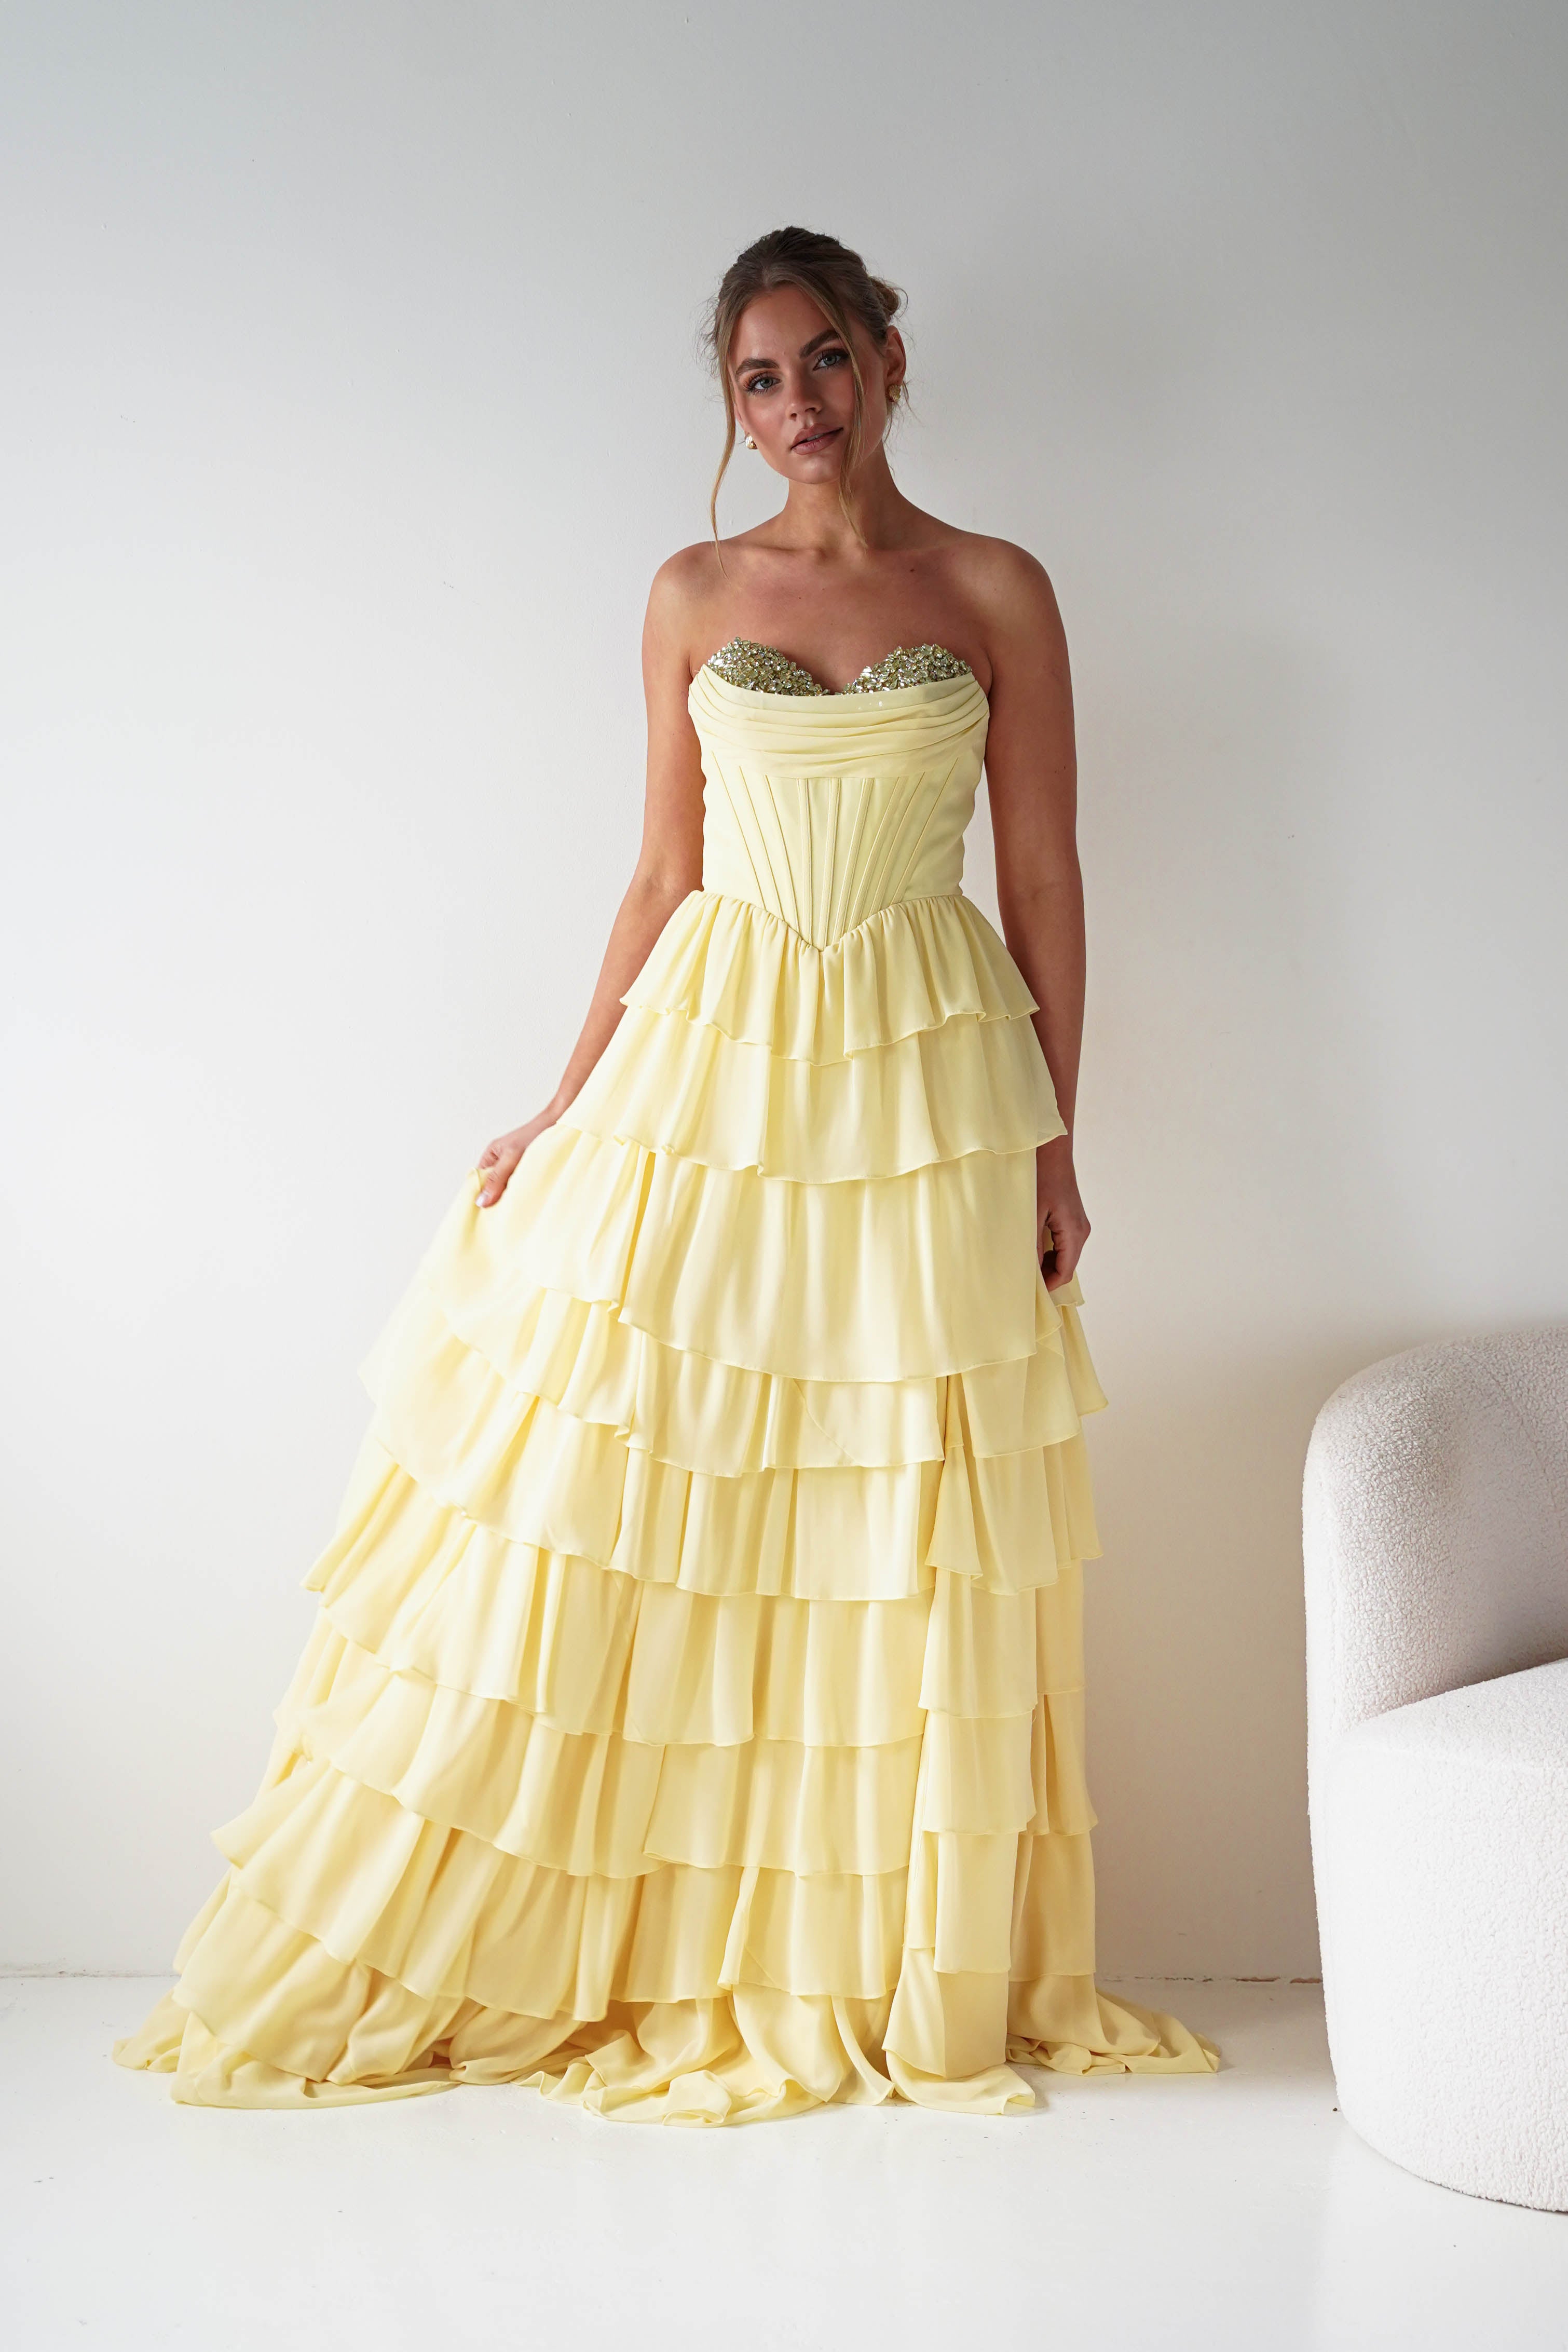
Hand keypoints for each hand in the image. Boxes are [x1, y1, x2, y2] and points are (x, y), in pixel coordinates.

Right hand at [475, 1106, 559, 1207]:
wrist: (563, 1124)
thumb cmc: (536, 1133)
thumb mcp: (512, 1157)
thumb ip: (497, 1178)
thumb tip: (481, 1201)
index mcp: (491, 1156)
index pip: (477, 1181)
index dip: (480, 1196)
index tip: (484, 1213)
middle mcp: (501, 1163)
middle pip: (492, 1188)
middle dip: (496, 1199)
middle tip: (502, 1213)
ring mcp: (515, 1169)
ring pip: (507, 1190)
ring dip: (511, 1197)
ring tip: (516, 1205)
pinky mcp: (529, 1173)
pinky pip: (521, 1188)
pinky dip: (523, 1193)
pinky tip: (528, 1198)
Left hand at [1036, 1133, 1088, 1289]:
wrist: (1051, 1149)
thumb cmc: (1040, 1176)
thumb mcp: (1031, 1213)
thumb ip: (1030, 1244)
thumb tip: (1026, 1272)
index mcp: (1074, 1232)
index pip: (1065, 1272)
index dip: (1048, 1286)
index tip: (1028, 1294)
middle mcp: (1081, 1230)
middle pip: (1066, 1265)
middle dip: (1045, 1276)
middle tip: (1020, 1282)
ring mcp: (1078, 1223)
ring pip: (1063, 1255)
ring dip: (1045, 1263)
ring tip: (1021, 1265)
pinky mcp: (1071, 1217)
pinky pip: (1062, 1243)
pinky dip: (1047, 1250)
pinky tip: (1029, 1248)